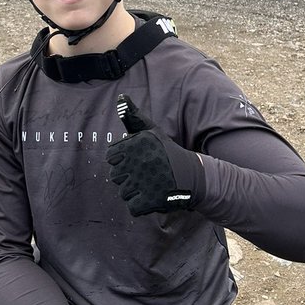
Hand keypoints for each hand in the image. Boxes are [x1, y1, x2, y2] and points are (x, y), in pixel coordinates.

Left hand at [106, 94, 203, 215]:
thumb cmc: (167, 153)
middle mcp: (139, 161)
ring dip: (136, 192)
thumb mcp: (152, 131)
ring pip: (123, 193)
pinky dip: (142, 206)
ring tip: (152, 183)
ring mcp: (145, 181)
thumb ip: (133, 117)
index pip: (110, 157)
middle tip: (148, 173)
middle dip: (129, 177)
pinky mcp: (151, 200)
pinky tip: (154, 196)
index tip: (139, 160)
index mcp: (136, 143)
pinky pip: (133, 207)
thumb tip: (120, 97)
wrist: (194, 176)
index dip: (123, 161)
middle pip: (115, 176)